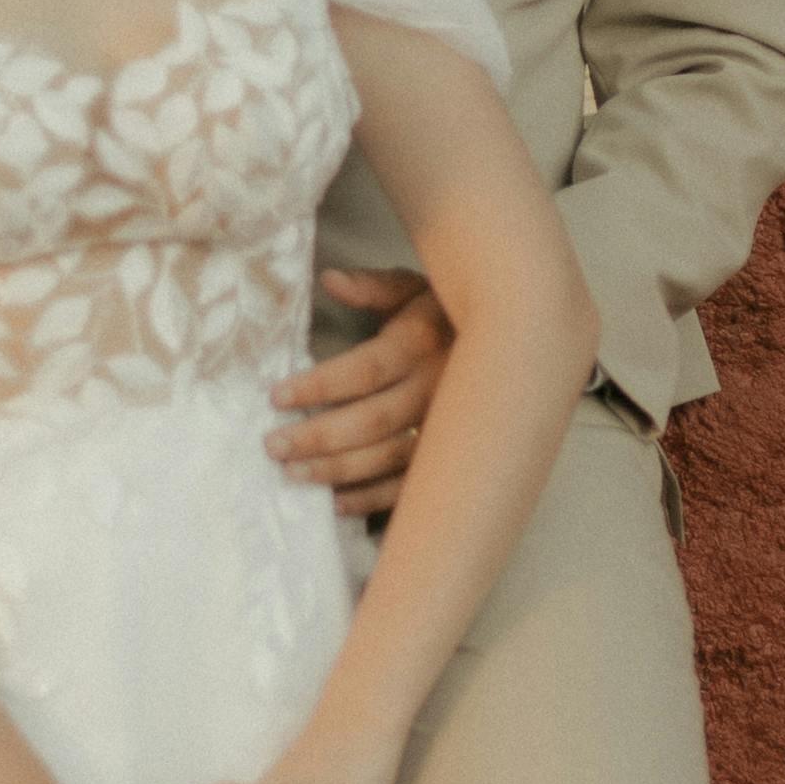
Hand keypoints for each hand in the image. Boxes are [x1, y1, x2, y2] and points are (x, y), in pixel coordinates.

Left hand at [268, 264, 453, 510]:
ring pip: (389, 457)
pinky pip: (411, 486)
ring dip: (338, 470)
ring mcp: (445, 427)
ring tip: (293, 473)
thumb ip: (373, 287)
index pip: (366, 369)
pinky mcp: (448, 455)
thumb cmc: (445, 313)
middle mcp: (437, 388)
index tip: (277, 396)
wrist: (511, 343)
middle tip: (273, 445)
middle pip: (373, 420)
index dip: (320, 385)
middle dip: (319, 436)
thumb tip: (330, 280)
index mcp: (423, 343)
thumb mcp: (415, 287)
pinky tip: (335, 503)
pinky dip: (373, 499)